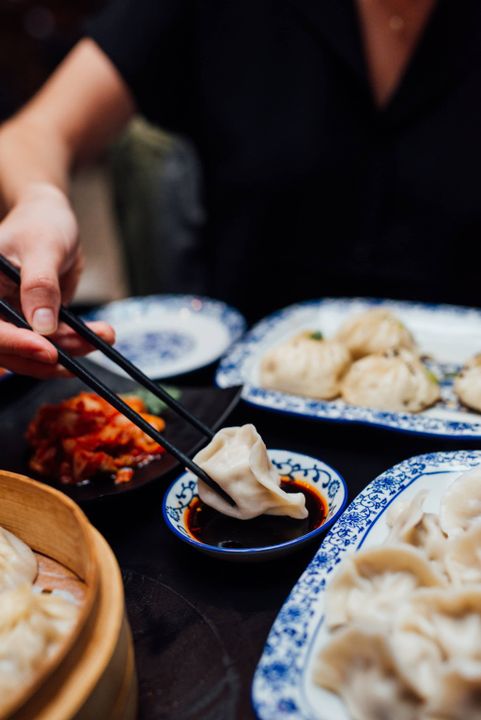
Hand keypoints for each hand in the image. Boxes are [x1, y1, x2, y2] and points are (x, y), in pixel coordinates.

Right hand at [0, 182, 113, 376]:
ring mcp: (12, 319)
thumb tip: (42, 326)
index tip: (48, 351)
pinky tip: (101, 335)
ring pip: (35, 352)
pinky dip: (77, 343)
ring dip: (71, 349)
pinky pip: (53, 343)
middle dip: (49, 356)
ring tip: (105, 334)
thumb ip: (40, 286)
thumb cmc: (41, 224)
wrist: (52, 221)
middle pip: (10, 350)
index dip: (16, 344)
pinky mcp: (35, 325)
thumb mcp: (43, 248)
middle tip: (84, 347)